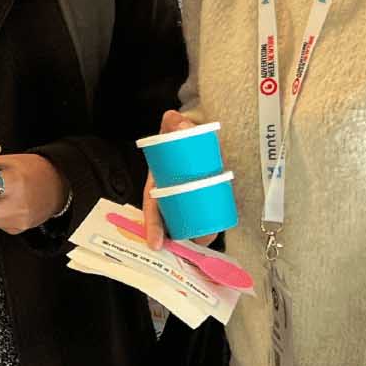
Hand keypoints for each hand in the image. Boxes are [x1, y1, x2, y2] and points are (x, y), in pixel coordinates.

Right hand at [144, 108, 210, 250]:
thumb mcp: (173, 127)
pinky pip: (201, 215)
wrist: (192, 132)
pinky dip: (206, 226)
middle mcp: (167, 194)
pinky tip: (214, 231)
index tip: (156, 244)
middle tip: (198, 241)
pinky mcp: (201, 196)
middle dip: (182, 236)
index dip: (152, 226)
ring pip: (188, 221)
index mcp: (156, 183)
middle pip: (172, 221)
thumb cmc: (178, 134)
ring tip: (209, 238)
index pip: (151, 208)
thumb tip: (177, 122)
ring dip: (198, 233)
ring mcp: (184, 197)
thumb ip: (173, 121)